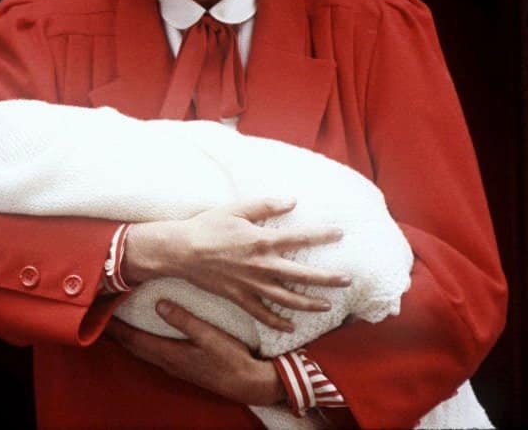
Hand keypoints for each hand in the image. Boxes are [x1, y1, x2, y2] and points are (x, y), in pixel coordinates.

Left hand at [105, 300, 284, 405]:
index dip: (115, 326)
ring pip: (141, 350)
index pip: (133, 339)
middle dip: (115, 332)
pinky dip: (140, 342)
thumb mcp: (209, 335)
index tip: (99, 312)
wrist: (249, 384)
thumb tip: (158, 304)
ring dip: (126, 338)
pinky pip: (152, 353)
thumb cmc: (231, 359)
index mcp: (170, 354)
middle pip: (132, 346)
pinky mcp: (182, 367)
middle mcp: (167, 362)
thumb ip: (184, 320)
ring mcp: (174, 366)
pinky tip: (142, 335)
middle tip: (99, 315)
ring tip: (115, 323)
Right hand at [122, 197, 349, 330]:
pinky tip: (291, 327)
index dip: (322, 236)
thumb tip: (292, 200)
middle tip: (347, 280)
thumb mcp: (235, 209)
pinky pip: (262, 314)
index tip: (340, 234)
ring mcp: (251, 285)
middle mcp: (261, 266)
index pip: (300, 239)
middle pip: (302, 275)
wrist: (180, 251)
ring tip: (327, 306)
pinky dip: (277, 322)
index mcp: (262, 241)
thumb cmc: (207, 226)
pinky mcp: (239, 297)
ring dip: (310, 303)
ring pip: (288, 299)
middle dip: (327, 279)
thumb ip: (265, 205)